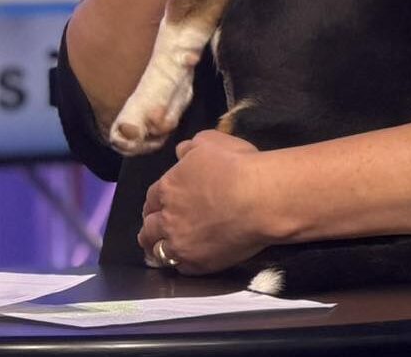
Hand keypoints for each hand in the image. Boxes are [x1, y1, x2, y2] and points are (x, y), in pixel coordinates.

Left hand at [137, 130, 270, 273]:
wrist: (261, 199)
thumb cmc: (237, 166)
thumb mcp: (210, 142)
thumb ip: (190, 148)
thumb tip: (181, 152)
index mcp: (168, 188)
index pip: (151, 199)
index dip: (155, 203)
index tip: (158, 207)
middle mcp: (168, 218)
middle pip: (149, 227)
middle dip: (151, 227)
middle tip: (155, 230)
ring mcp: (181, 243)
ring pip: (158, 251)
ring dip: (158, 248)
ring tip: (162, 250)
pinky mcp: (198, 263)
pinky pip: (181, 268)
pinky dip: (181, 264)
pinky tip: (185, 261)